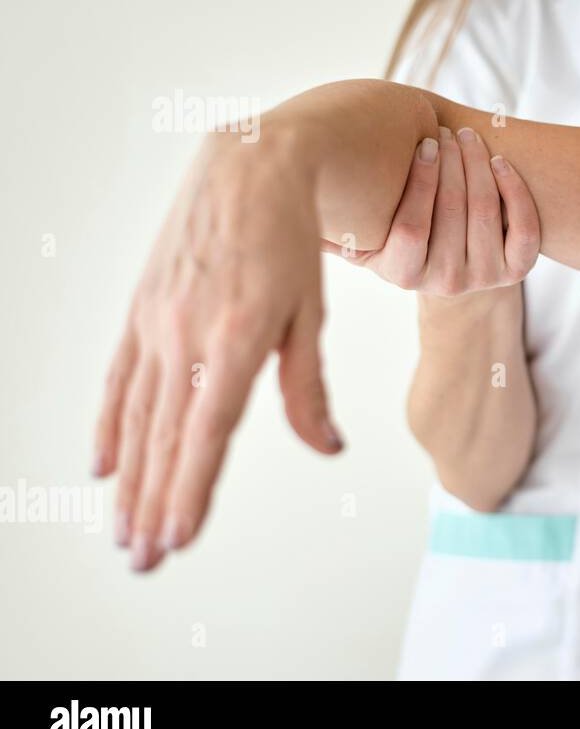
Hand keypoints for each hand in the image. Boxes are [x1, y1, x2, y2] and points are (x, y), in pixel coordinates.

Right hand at [93, 136, 341, 572]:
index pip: (207, 432)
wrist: (247, 166)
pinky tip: (104, 466)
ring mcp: (155, 322)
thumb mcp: (310, 313)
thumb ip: (307, 386)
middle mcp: (185, 335)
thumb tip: (327, 448)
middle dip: (154, 505)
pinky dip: (111, 425)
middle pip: (165, 438)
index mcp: (234, 338)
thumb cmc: (291, 242)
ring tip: (124, 533)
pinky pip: (120, 378)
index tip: (179, 539)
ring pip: (138, 417)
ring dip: (130, 481)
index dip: (191, 489)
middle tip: (143, 561)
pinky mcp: (141, 309)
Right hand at [323, 126, 540, 296]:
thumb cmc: (396, 228)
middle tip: (445, 130)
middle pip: (453, 213)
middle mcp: (443, 283)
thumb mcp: (362, 229)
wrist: (450, 259)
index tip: (422, 143)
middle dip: (451, 162)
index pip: (410, 227)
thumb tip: (291, 193)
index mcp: (401, 274)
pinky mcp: (515, 271)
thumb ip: (334, 215)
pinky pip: (524, 228)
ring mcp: (482, 278)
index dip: (420, 182)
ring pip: (487, 212)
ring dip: (480, 164)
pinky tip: (500, 161)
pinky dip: (516, 190)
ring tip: (467, 136)